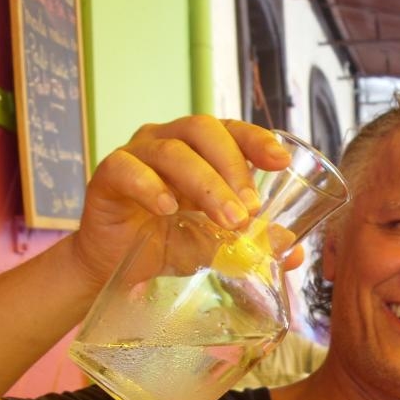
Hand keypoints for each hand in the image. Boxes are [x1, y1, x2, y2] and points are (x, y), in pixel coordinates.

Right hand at [70, 117, 292, 288]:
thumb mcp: (216, 243)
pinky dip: (149, 185)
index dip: (256, 140)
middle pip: (202, 130)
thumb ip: (251, 243)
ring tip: (225, 220)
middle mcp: (168, 141)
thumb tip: (292, 252)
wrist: (116, 268)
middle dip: (232, 168)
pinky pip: (126, 168)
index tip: (280, 162)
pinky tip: (166, 207)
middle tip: (249, 210)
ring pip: (171, 151)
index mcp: (200, 149)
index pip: (231, 130)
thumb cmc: (168, 243)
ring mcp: (136, 154)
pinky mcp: (107, 176)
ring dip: (204, 184)